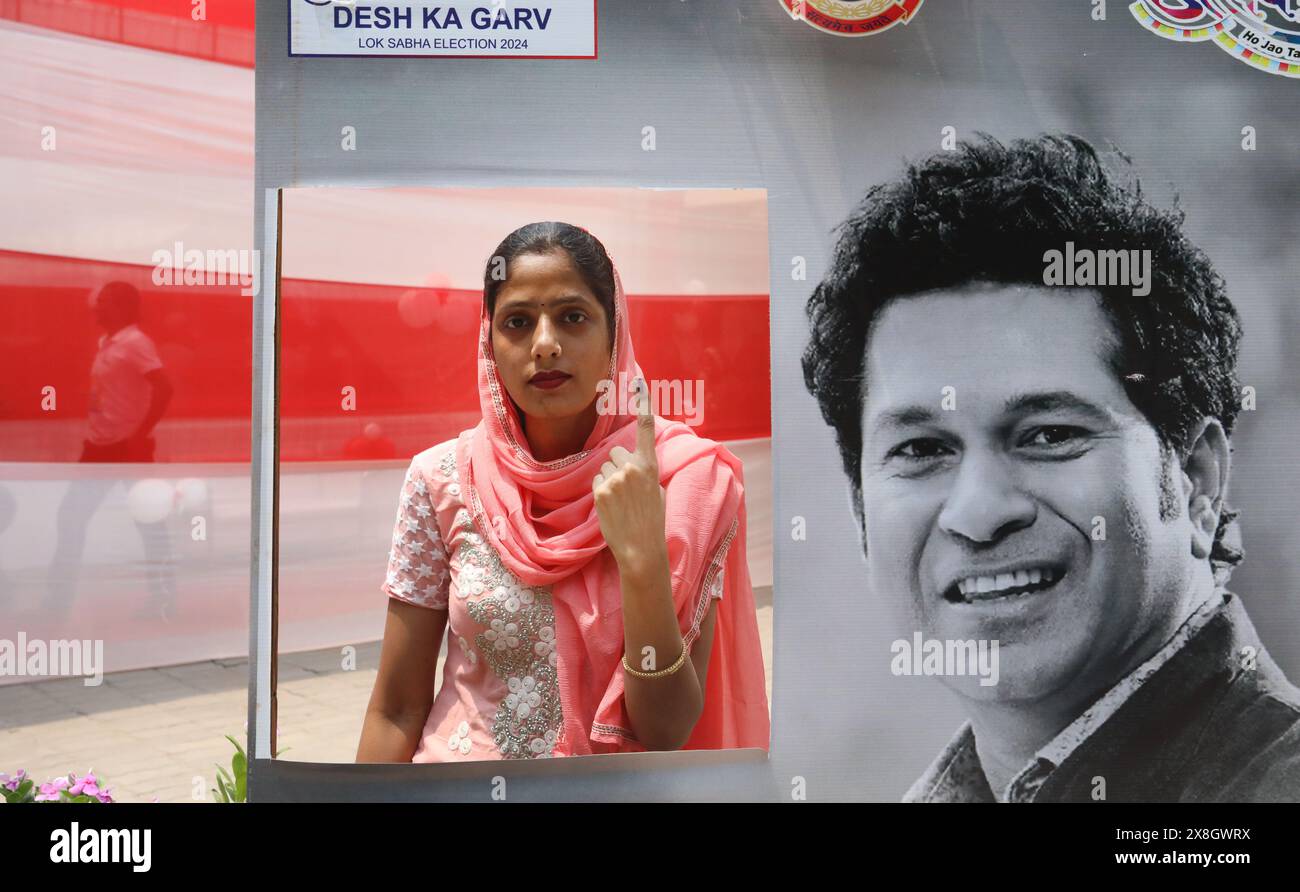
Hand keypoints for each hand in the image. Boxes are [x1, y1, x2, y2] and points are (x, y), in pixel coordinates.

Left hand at [592, 379, 666, 573]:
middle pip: (617, 451)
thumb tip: (633, 461)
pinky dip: (602, 492)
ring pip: (605, 466)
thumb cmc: (652, 520)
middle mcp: (632, 466)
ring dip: (610, 480)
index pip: (646, 427)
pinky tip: (612, 508)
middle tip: (629, 490)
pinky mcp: (599, 491)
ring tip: (621, 502)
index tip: (637, 380)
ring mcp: (614, 478)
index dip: (642, 401)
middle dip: (619, 466)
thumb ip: (645, 469)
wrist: (641, 549)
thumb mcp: (657, 489)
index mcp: (650, 465)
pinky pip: (597, 481)